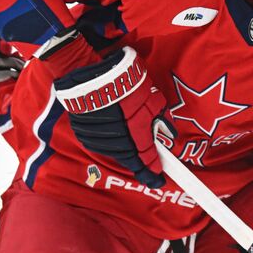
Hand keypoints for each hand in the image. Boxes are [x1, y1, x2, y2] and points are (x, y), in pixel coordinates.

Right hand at [54, 45, 167, 188]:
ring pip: (114, 152)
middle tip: (145, 155)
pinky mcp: (83, 133)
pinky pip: (99, 144)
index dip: (152, 174)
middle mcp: (116, 141)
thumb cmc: (123, 82)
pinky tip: (111, 128)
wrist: (89, 72)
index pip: (146, 161)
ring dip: (122, 147)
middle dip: (138, 158)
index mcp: (135, 134)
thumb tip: (169, 133)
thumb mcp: (151, 96)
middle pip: (129, 159)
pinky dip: (107, 141)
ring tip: (125, 130)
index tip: (157, 181)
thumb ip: (162, 117)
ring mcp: (97, 139)